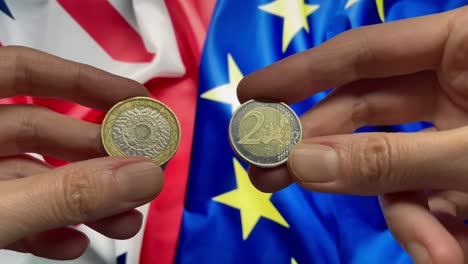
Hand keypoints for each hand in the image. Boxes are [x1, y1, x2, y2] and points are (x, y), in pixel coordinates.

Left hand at [0, 46, 163, 259]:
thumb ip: (65, 194)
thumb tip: (147, 176)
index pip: (23, 71)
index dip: (83, 80)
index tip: (137, 99)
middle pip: (40, 131)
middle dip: (98, 157)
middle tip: (145, 176)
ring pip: (32, 177)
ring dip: (82, 200)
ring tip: (125, 223)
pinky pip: (12, 213)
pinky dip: (46, 226)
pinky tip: (75, 243)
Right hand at [238, 6, 467, 263]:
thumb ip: (389, 158)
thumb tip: (299, 162)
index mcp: (464, 47)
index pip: (361, 53)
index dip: (299, 72)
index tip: (249, 95)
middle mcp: (453, 85)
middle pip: (361, 111)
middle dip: (318, 147)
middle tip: (265, 172)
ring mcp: (456, 132)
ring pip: (391, 165)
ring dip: (398, 211)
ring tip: (434, 252)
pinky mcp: (462, 174)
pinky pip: (423, 196)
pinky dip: (430, 229)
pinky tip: (450, 253)